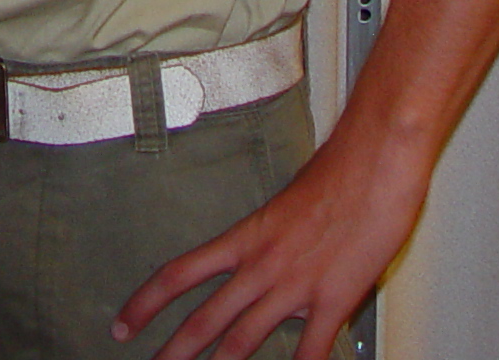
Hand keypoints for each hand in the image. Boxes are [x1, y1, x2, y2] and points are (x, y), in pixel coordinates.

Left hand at [111, 123, 429, 359]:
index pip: (179, 273)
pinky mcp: (334, 299)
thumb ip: (273, 236)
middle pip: (204, 319)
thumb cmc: (338, 170)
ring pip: (244, 340)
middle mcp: (262, 264)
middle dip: (174, 351)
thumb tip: (269, 255)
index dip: (146, 303)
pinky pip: (311, 350)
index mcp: (246, 237)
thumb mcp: (288, 202)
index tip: (123, 324)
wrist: (375, 159)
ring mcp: (295, 285)